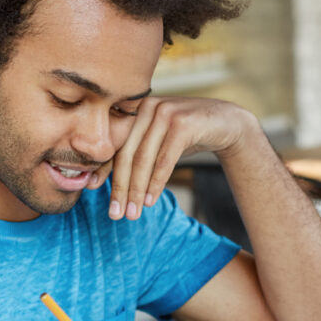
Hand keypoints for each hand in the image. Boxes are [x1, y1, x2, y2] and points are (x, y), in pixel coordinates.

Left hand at [88, 97, 257, 220]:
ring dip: (137, 191)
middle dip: (120, 187)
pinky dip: (156, 183)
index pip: (115, 144)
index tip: (93, 191)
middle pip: (127, 154)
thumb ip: (136, 152)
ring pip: (144, 159)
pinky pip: (164, 160)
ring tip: (133, 213)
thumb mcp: (158, 141)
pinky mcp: (183, 124)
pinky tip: (150, 201)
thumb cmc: (187, 136)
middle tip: (115, 213)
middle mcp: (147, 107)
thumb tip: (103, 180)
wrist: (227, 123)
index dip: (103, 169)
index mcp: (135, 109)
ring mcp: (165, 113)